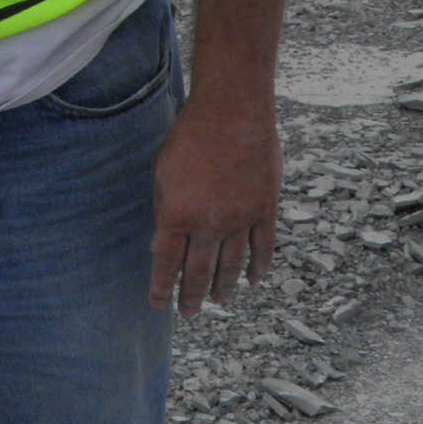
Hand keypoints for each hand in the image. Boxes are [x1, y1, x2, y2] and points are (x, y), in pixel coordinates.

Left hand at [149, 99, 280, 314]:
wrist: (231, 112)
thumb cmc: (190, 136)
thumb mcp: (162, 172)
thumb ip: (164, 209)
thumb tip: (162, 242)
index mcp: (176, 215)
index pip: (165, 262)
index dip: (161, 286)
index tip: (158, 303)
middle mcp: (208, 224)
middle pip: (198, 272)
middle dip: (191, 296)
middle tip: (188, 312)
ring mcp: (240, 220)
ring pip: (231, 266)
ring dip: (223, 287)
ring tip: (217, 301)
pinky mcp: (264, 210)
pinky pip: (263, 248)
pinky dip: (258, 268)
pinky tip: (253, 280)